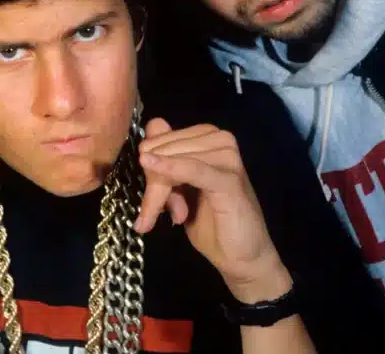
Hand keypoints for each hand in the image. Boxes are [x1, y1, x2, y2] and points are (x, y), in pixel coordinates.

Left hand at [135, 118, 290, 300]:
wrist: (241, 256)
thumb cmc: (210, 222)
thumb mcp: (176, 189)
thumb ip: (165, 162)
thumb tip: (151, 127)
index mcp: (207, 137)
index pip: (161, 135)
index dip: (145, 160)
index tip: (143, 192)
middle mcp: (220, 139)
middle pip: (166, 147)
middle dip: (151, 179)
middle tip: (151, 214)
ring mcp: (228, 158)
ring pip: (175, 159)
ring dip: (161, 189)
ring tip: (172, 215)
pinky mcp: (231, 180)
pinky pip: (193, 169)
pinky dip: (171, 168)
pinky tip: (151, 166)